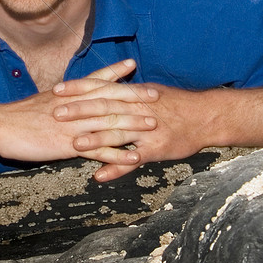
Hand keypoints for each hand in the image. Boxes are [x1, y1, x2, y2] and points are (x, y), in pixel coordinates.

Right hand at [0, 59, 159, 165]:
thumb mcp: (39, 102)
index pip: (94, 79)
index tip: (131, 64)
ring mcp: (73, 125)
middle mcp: (73, 106)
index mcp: (65, 94)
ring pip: (108, 121)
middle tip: (156, 93)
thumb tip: (64, 96)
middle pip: (109, 98)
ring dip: (132, 123)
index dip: (114, 72)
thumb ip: (57, 100)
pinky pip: (99, 150)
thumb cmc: (15, 116)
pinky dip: (117, 154)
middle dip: (134, 96)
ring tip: (153, 124)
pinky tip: (133, 157)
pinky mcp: (69, 145)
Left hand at [53, 67, 217, 182]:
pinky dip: (116, 168)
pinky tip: (99, 176)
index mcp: (134, 94)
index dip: (79, 88)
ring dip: (95, 139)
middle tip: (55, 114)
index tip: (57, 89)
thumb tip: (107, 85)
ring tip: (73, 144)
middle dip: (79, 111)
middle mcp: (138, 110)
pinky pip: (133, 160)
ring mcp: (147, 130)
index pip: (102, 87)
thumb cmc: (177, 104)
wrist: (207, 117)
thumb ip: (127, 91)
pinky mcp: (156, 149)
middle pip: (105, 109)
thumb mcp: (150, 91)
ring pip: (118, 134)